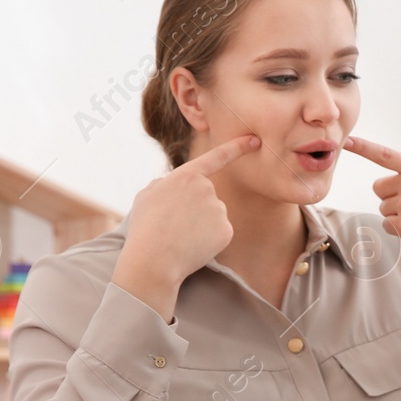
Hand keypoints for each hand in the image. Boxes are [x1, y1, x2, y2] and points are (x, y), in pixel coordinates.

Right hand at [117, 134, 259, 288]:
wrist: (154, 260)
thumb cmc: (146, 228)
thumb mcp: (147, 196)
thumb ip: (164, 185)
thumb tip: (171, 185)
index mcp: (186, 176)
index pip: (216, 157)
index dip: (237, 147)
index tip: (255, 140)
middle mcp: (207, 189)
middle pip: (208, 196)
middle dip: (196, 208)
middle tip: (175, 224)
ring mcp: (219, 209)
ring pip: (214, 215)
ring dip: (201, 225)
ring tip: (181, 236)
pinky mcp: (226, 230)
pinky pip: (220, 232)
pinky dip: (209, 240)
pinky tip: (194, 245)